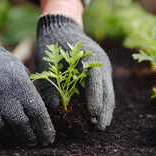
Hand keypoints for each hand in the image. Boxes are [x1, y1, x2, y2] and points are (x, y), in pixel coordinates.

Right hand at [0, 33, 54, 145]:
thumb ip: (31, 95)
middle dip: (29, 136)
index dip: (44, 129)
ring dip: (11, 135)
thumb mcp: (22, 75)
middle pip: (20, 125)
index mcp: (21, 87)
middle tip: (34, 142)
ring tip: (17, 135)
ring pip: (0, 129)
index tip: (48, 139)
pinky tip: (1, 129)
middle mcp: (5, 97)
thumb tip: (42, 117)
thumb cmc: (4, 68)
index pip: (37, 113)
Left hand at [35, 14, 114, 129]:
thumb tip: (54, 106)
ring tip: (100, 127)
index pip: (96, 79)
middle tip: (99, 128)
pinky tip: (98, 117)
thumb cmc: (52, 44)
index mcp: (89, 56)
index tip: (92, 114)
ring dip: (105, 109)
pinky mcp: (101, 73)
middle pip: (107, 89)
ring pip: (108, 92)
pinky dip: (102, 104)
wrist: (61, 27)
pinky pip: (105, 90)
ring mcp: (103, 67)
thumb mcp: (47, 62)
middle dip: (104, 110)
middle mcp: (100, 63)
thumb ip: (50, 83)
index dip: (95, 98)